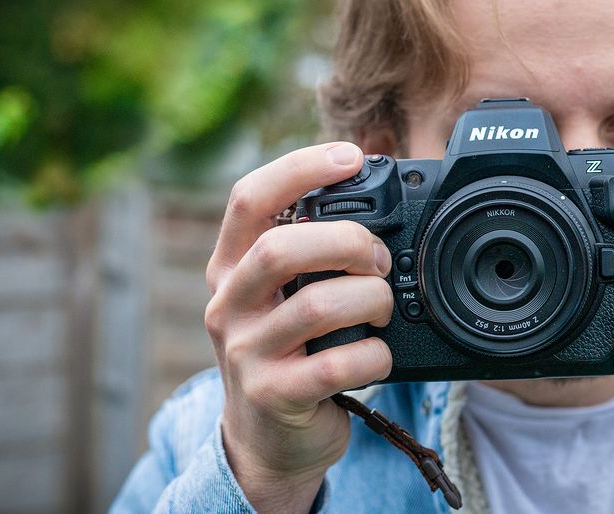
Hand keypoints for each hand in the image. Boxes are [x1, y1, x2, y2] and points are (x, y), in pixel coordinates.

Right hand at [204, 142, 394, 512]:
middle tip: (378, 260)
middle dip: (347, 242)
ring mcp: (247, 353)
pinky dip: (374, 356)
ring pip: (317, 306)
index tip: (350, 156)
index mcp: (232, 267)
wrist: (269, 441)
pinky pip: (336, 365)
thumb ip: (311, 250)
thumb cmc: (291, 352)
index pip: (249, 199)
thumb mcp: (284, 295)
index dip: (300, 168)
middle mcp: (230, 305)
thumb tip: (372, 190)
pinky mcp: (275, 395)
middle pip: (280, 248)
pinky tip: (378, 356)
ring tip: (383, 309)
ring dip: (370, 301)